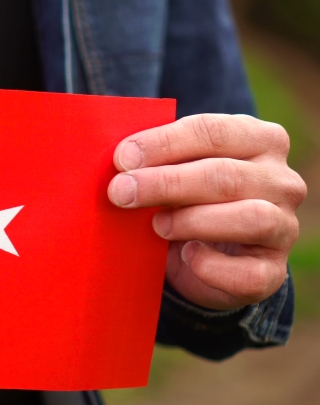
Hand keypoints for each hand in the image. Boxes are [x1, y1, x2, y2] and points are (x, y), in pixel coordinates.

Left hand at [108, 114, 305, 309]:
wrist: (205, 257)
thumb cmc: (184, 199)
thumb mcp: (172, 171)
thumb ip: (154, 161)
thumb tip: (119, 162)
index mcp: (259, 140)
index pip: (212, 132)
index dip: (163, 143)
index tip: (122, 158)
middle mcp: (281, 181)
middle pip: (225, 175)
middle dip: (165, 183)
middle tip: (121, 192)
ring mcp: (284, 226)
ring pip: (250, 218)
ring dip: (191, 221)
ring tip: (156, 225)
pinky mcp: (272, 271)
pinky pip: (247, 273)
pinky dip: (211, 266)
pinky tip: (185, 256)